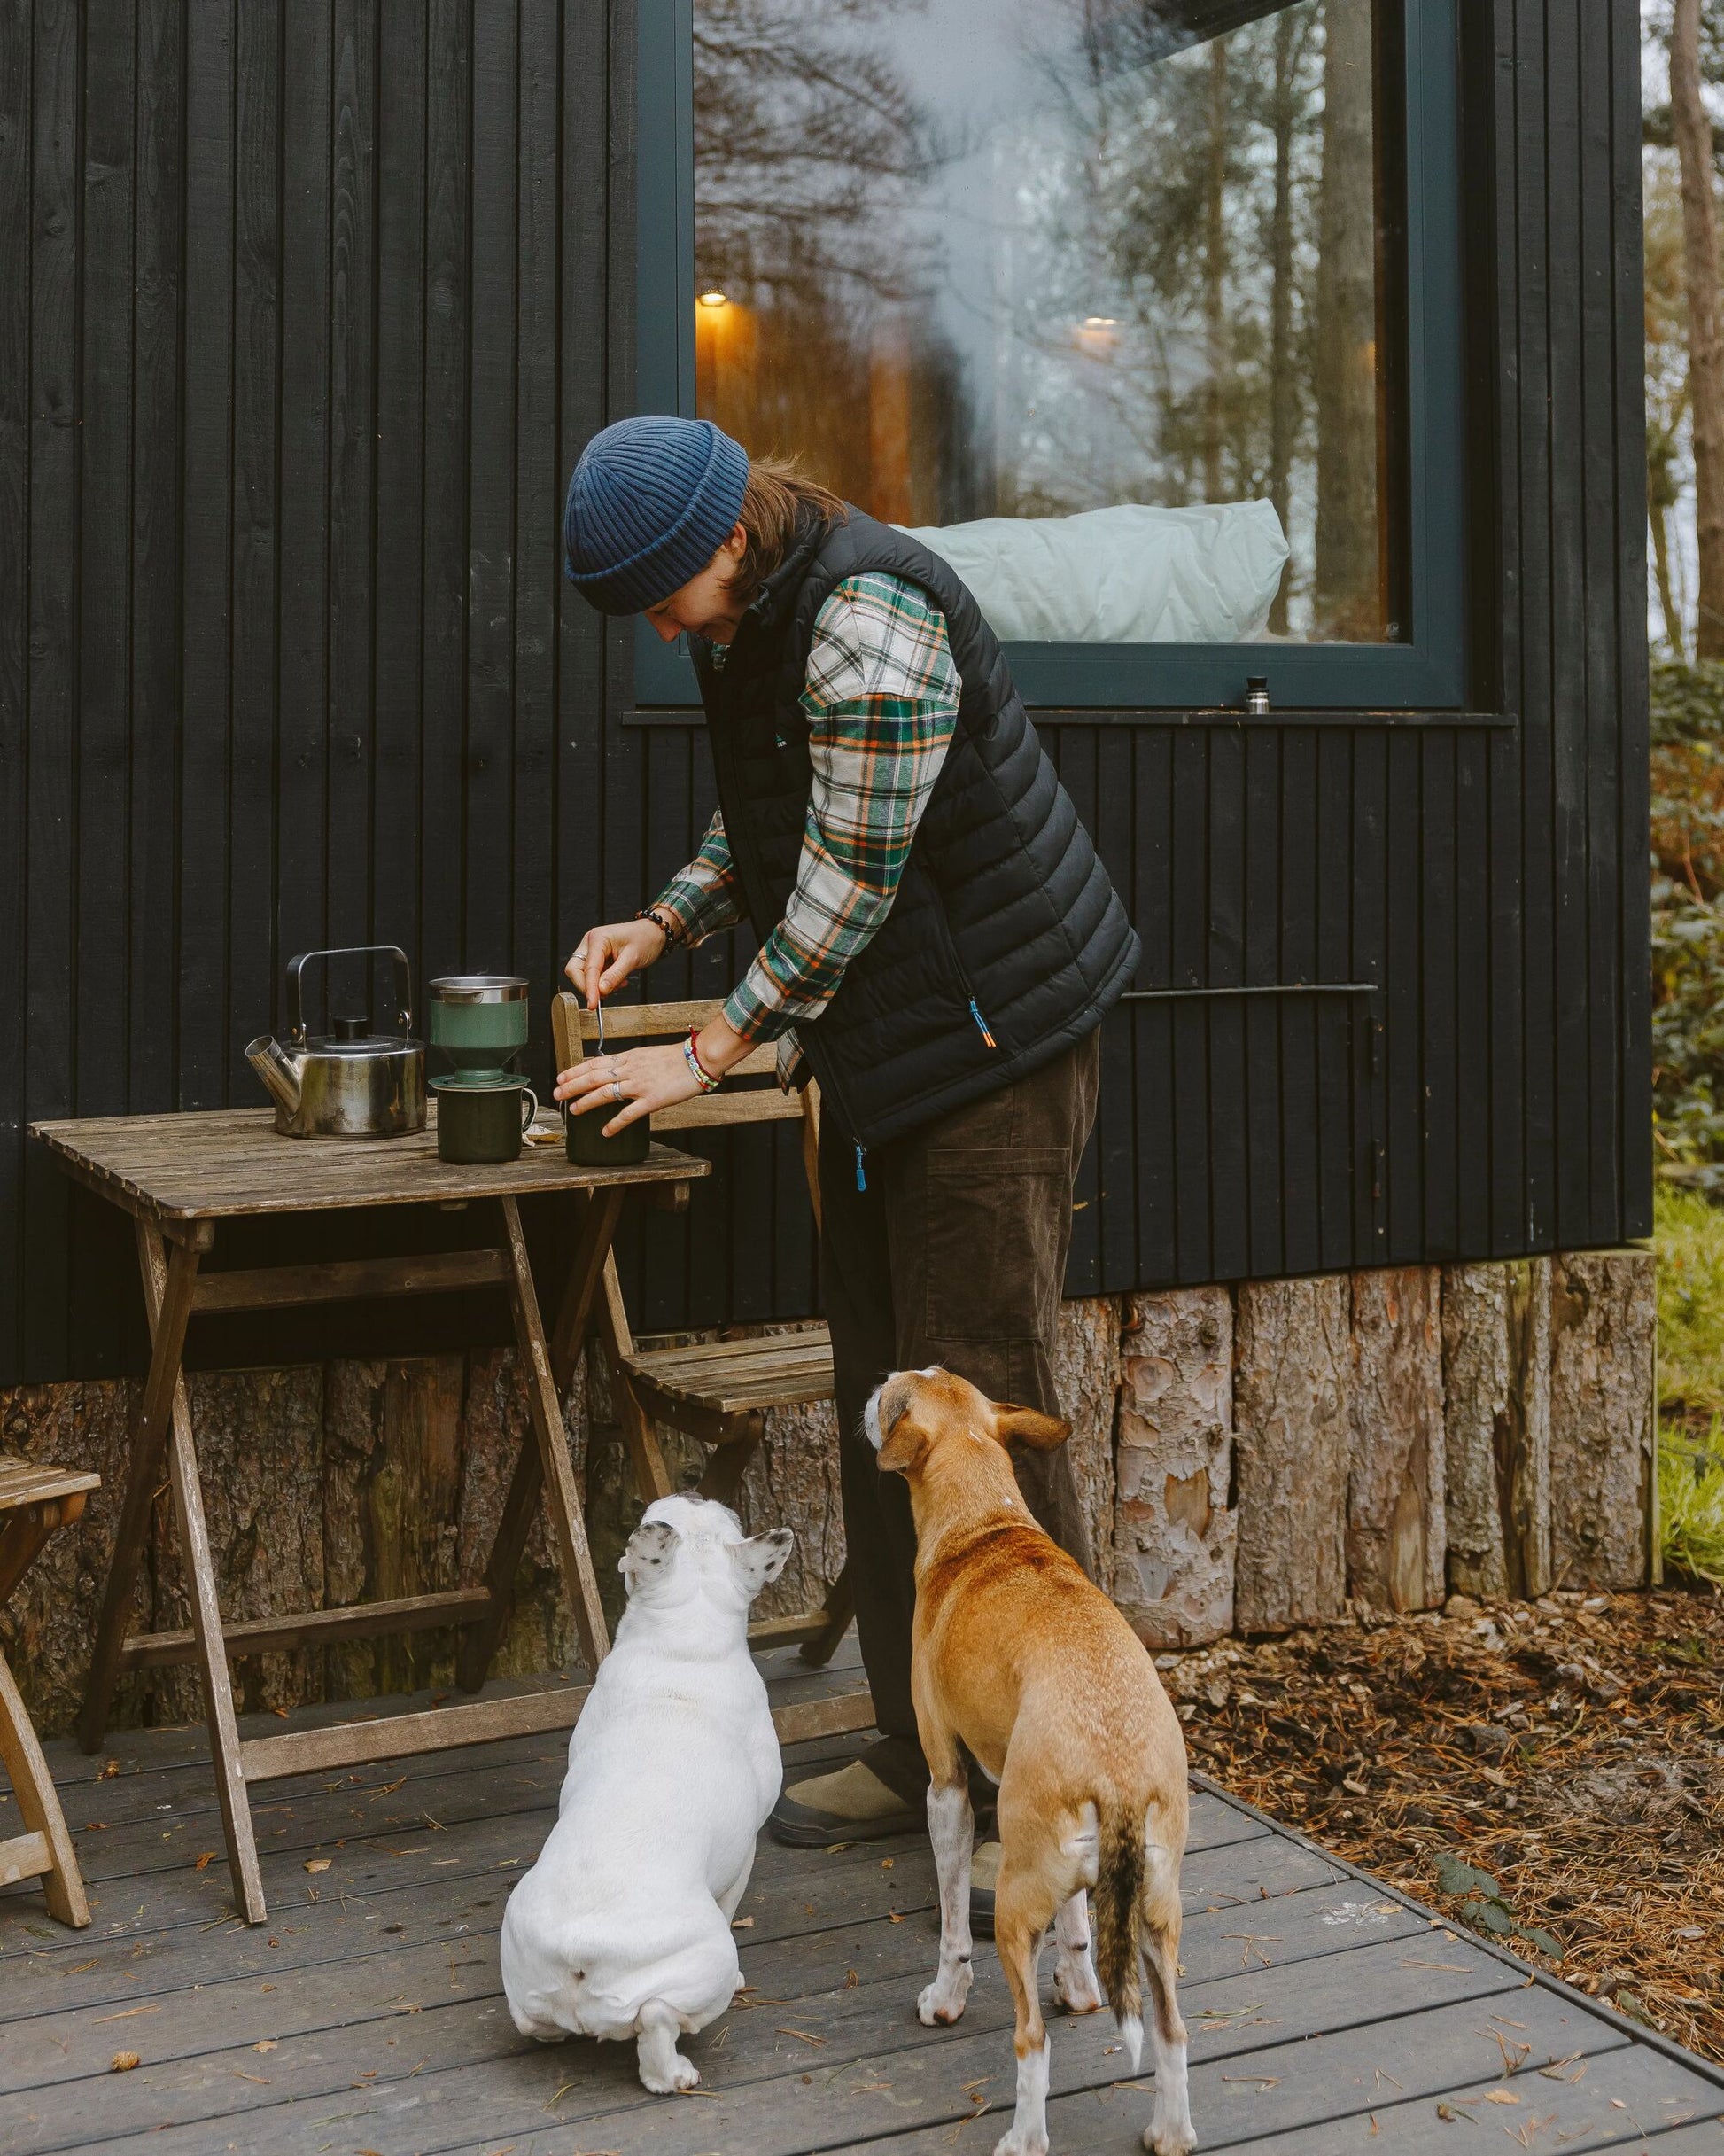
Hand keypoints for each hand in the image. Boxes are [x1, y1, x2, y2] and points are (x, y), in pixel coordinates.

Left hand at [552, 1015, 751, 1135]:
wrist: (698, 1059)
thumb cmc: (676, 1058)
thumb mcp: (647, 1055)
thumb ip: (630, 1062)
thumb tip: (613, 1068)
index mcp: (628, 1058)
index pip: (595, 1063)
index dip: (575, 1070)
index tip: (560, 1076)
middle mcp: (630, 1069)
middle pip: (593, 1076)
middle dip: (572, 1085)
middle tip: (556, 1094)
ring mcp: (640, 1084)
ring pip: (606, 1092)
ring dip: (586, 1102)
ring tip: (573, 1110)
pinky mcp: (652, 1100)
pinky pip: (629, 1113)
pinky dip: (615, 1123)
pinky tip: (605, 1131)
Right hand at [565, 918, 667, 1008]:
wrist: (653, 933)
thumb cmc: (645, 939)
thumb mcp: (633, 958)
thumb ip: (615, 975)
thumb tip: (601, 991)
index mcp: (597, 938)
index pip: (589, 968)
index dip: (589, 988)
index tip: (592, 1005)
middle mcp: (590, 943)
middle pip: (575, 970)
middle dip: (588, 986)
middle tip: (605, 996)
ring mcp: (592, 951)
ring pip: (583, 975)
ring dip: (598, 986)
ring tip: (621, 983)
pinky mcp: (596, 959)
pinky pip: (593, 976)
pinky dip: (603, 983)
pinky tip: (620, 981)